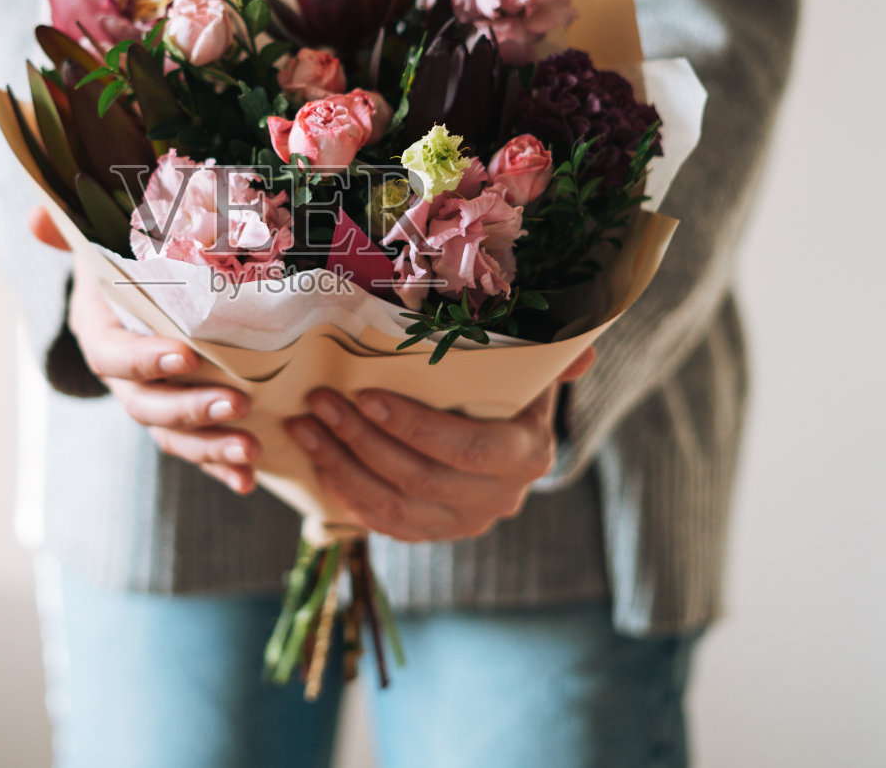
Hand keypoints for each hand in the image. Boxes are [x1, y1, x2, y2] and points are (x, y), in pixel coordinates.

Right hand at [29, 205, 259, 493]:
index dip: (144, 360)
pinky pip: (196, 448)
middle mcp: (123, 375)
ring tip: (251, 451)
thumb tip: (37, 213)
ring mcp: (151, 400)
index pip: (113, 355)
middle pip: (146, 405)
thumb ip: (74, 229)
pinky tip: (247, 481)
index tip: (185, 356)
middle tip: (238, 405)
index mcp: (101, 332)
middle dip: (190, 409)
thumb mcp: (104, 239)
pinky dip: (219, 468)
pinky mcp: (180, 418)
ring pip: (172, 434)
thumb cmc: (127, 258)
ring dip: (210, 447)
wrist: (139, 283)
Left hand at [283, 347, 596, 541]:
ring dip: (340, 465)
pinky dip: (346, 493)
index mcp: (527, 455)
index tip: (366, 395)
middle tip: (318, 401)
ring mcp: (464, 522)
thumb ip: (551, 355)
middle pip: (419, 477)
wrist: (504, 431)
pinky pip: (383, 524)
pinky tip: (318, 459)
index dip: (414, 426)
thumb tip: (581, 352)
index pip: (466, 448)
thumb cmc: (510, 384)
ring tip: (304, 426)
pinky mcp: (434, 533)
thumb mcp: (531, 364)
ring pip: (393, 505)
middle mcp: (500, 498)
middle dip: (360, 438)